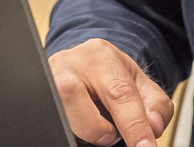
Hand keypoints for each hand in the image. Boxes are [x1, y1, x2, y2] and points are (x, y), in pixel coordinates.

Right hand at [49, 38, 172, 146]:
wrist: (85, 64)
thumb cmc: (110, 75)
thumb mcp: (140, 82)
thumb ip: (155, 104)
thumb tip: (153, 126)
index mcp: (100, 56)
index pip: (119, 93)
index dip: (134, 125)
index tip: (145, 146)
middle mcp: (68, 64)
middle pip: (74, 98)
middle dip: (97, 129)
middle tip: (111, 133)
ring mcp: (47, 80)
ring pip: (61, 116)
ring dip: (85, 131)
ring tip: (97, 122)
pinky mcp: (38, 98)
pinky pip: (55, 125)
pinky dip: (75, 132)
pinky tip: (83, 122)